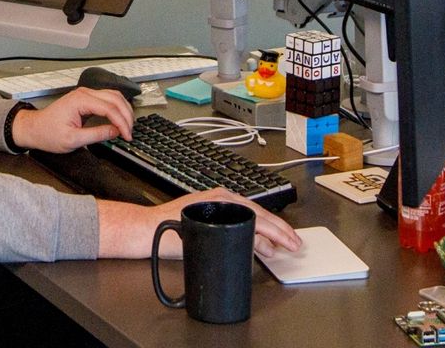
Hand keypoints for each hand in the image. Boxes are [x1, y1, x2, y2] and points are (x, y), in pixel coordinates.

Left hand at [12, 86, 134, 152]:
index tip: (127, 135)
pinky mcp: (86, 100)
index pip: (110, 108)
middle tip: (130, 132)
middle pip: (115, 99)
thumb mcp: (73, 140)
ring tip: (128, 126)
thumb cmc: (48, 133)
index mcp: (80, 101)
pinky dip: (117, 108)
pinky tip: (120, 119)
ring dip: (124, 110)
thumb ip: (97, 134)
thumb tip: (115, 132)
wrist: (34, 129)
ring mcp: (85, 95)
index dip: (122, 122)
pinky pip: (107, 99)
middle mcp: (84, 94)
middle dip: (126, 116)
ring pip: (114, 97)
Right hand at [97, 188, 301, 258]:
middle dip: (281, 230)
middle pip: (261, 214)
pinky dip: (256, 238)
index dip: (277, 225)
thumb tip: (258, 246)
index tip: (289, 236)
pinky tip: (265, 247)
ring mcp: (217, 204)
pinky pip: (239, 227)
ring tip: (285, 245)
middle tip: (295, 242)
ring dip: (273, 234)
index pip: (257, 212)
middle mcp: (223, 198)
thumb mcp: (206, 227)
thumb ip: (232, 232)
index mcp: (223, 199)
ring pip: (254, 218)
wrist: (148, 229)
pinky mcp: (211, 215)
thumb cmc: (172, 230)